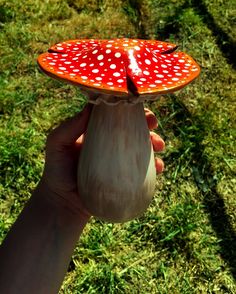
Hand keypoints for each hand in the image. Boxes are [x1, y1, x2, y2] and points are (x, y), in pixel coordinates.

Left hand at [41, 105, 164, 219]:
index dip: (129, 108)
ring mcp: (120, 159)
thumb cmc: (57, 170)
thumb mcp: (57, 144)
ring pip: (143, 146)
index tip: (139, 106)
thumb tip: (90, 107)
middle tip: (153, 124)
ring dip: (155, 141)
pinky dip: (156, 166)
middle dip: (147, 122)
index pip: (115, 113)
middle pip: (133, 127)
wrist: (63, 202)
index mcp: (97, 130)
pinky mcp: (126, 177)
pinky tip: (159, 168)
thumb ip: (69, 126)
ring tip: (159, 146)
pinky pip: (145, 169)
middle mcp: (111, 141)